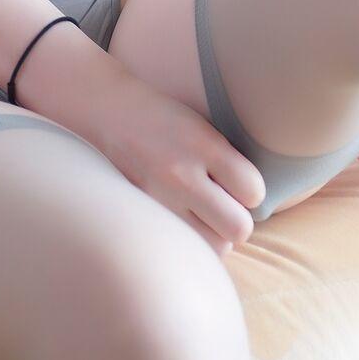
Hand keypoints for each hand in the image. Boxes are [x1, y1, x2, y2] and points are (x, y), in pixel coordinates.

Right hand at [18, 33, 265, 252]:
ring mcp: (159, 199)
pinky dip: (188, 243)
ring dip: (214, 236)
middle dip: (236, 220)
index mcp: (203, 144)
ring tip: (201, 218)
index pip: (253, 190)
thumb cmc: (160, 118)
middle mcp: (182, 174)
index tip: (238, 185)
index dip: (251, 191)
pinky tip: (181, 225)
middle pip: (238, 228)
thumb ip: (227, 160)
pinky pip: (181, 248)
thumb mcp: (201, 125)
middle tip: (223, 207)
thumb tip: (254, 203)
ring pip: (213, 247)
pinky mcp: (141, 214)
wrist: (104, 111)